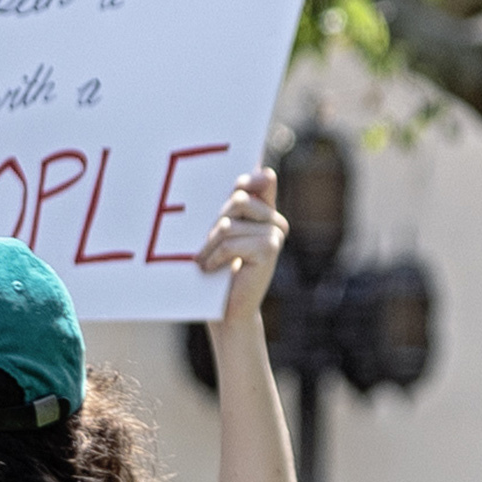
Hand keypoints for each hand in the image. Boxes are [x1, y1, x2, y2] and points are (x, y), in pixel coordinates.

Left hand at [195, 164, 288, 315]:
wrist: (228, 310)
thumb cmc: (220, 269)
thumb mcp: (223, 233)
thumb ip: (233, 206)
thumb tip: (253, 172)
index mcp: (268, 213)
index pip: (258, 181)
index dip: (247, 178)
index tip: (236, 182)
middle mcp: (277, 221)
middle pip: (238, 201)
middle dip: (215, 222)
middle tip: (205, 245)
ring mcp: (276, 234)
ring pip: (228, 225)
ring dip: (209, 245)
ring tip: (204, 261)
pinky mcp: (269, 249)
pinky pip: (230, 241)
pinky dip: (214, 257)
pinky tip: (210, 269)